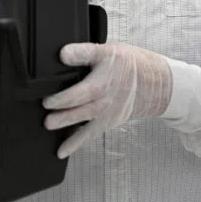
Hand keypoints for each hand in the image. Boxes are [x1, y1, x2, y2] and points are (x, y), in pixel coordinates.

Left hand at [43, 42, 172, 158]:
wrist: (154, 86)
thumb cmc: (129, 66)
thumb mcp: (109, 50)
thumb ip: (85, 52)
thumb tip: (62, 53)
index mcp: (107, 66)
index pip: (89, 58)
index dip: (74, 55)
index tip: (62, 55)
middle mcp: (106, 90)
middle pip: (83, 94)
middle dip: (63, 99)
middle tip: (46, 102)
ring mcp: (106, 109)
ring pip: (84, 115)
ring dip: (66, 120)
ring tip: (49, 123)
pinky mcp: (106, 122)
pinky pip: (89, 134)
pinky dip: (75, 143)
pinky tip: (62, 151)